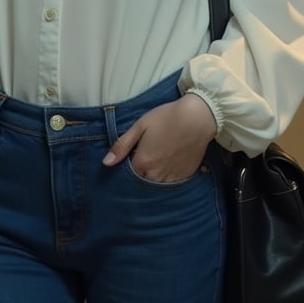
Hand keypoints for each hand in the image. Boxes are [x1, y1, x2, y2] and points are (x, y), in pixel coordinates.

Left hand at [102, 94, 217, 181]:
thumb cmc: (166, 118)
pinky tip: (170, 162)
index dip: (129, 164)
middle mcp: (155, 175)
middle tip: (147, 155)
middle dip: (140, 172)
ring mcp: (171, 178)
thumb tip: (106, 163)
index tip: (133, 154)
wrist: (197, 118)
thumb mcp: (140, 126)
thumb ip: (122, 145)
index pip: (128, 173)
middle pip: (142, 181)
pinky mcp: (184, 176)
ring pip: (156, 184)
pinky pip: (171, 183)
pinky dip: (167, 177)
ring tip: (158, 158)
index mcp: (142, 163)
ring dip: (153, 176)